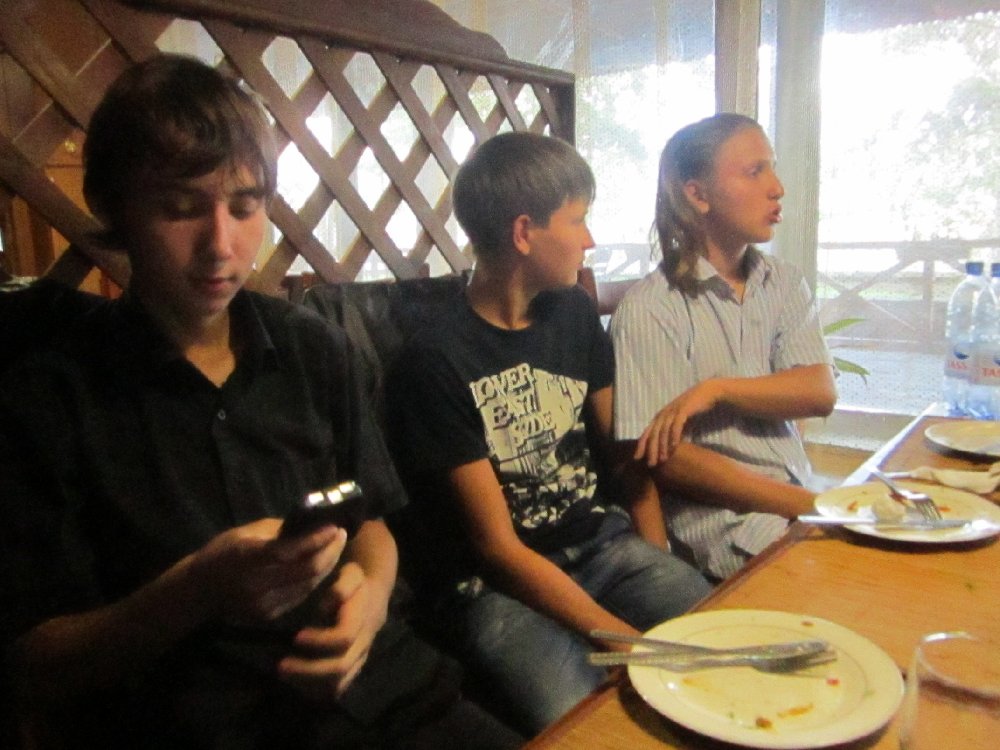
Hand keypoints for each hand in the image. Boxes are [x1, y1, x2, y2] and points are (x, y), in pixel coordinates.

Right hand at [191, 519, 346, 623]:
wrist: (201, 591)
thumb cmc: (222, 553)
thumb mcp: (244, 533)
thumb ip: (278, 532)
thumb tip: (311, 525)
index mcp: (245, 558)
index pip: (288, 551)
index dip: (315, 540)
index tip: (334, 526)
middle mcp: (255, 584)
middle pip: (306, 570)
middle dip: (330, 551)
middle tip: (341, 534)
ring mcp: (263, 604)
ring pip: (309, 584)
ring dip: (327, 564)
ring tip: (336, 545)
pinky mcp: (269, 616)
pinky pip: (301, 595)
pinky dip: (315, 578)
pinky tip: (322, 564)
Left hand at [277, 561, 387, 701]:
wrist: (374, 598)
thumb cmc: (356, 584)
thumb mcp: (352, 574)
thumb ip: (342, 586)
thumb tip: (324, 607)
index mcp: (362, 620)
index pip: (344, 637)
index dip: (320, 641)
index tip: (296, 637)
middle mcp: (363, 644)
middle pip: (340, 666)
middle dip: (309, 670)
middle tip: (281, 666)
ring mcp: (359, 660)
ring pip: (338, 683)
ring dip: (309, 684)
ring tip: (285, 675)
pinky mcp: (353, 669)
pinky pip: (337, 688)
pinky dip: (316, 690)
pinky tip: (296, 681)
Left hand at [635, 380, 721, 464]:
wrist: (707, 392)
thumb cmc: (693, 408)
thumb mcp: (679, 421)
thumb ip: (672, 431)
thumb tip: (668, 447)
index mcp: (660, 416)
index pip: (647, 432)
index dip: (641, 445)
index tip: (637, 458)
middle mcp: (664, 414)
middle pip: (653, 434)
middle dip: (651, 450)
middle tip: (651, 464)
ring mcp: (673, 411)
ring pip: (663, 431)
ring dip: (662, 446)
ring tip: (663, 459)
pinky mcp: (684, 409)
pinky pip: (676, 424)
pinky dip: (674, 435)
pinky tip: (675, 446)